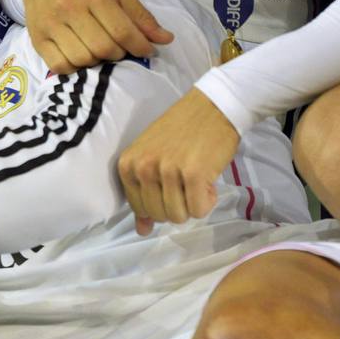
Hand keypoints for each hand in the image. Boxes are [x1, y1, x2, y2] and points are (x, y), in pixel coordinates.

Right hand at [23, 0, 173, 74]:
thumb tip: (165, 39)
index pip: (122, 31)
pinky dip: (74, 68)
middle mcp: (70, 8)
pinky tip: (79, 56)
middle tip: (119, 48)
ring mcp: (51, 24)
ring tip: (98, 50)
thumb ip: (140, 14)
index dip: (140, 46)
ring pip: (82, 59)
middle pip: (103, 48)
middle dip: (118, 54)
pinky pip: (59, 65)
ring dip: (96, 61)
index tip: (147, 51)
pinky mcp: (37, 37)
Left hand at [117, 88, 238, 235]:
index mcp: (127, 165)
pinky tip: (209, 181)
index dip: (160, 204)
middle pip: (159, 215)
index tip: (171, 186)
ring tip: (197, 180)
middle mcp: (143, 168)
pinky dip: (208, 201)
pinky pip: (198, 210)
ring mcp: (168, 171)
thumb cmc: (181, 133)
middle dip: (177, 206)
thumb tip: (142, 230)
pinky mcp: (194, 174)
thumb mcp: (151, 159)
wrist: (211, 108)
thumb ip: (143, 194)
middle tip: (187, 183)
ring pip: (178, 216)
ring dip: (193, 204)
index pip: (139, 209)